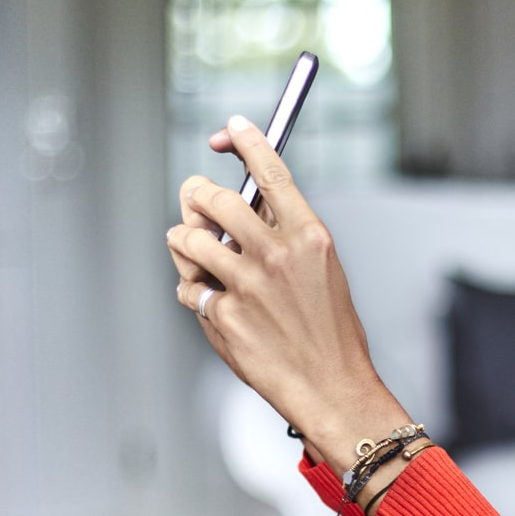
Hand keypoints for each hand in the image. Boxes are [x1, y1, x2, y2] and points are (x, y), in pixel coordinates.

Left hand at [167, 116, 410, 474]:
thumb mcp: (324, 270)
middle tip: (194, 201)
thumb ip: (284, 234)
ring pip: (188, 239)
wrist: (330, 387)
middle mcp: (276, 255)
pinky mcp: (223, 315)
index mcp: (310, 237)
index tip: (231, 129)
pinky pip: (187, 289)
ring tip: (194, 251)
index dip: (247, 141)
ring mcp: (246, 285)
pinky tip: (212, 301)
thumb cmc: (330, 333)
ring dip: (183, 241)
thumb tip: (238, 206)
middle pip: (214, 199)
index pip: (271, 172)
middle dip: (195, 195)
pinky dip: (192, 293)